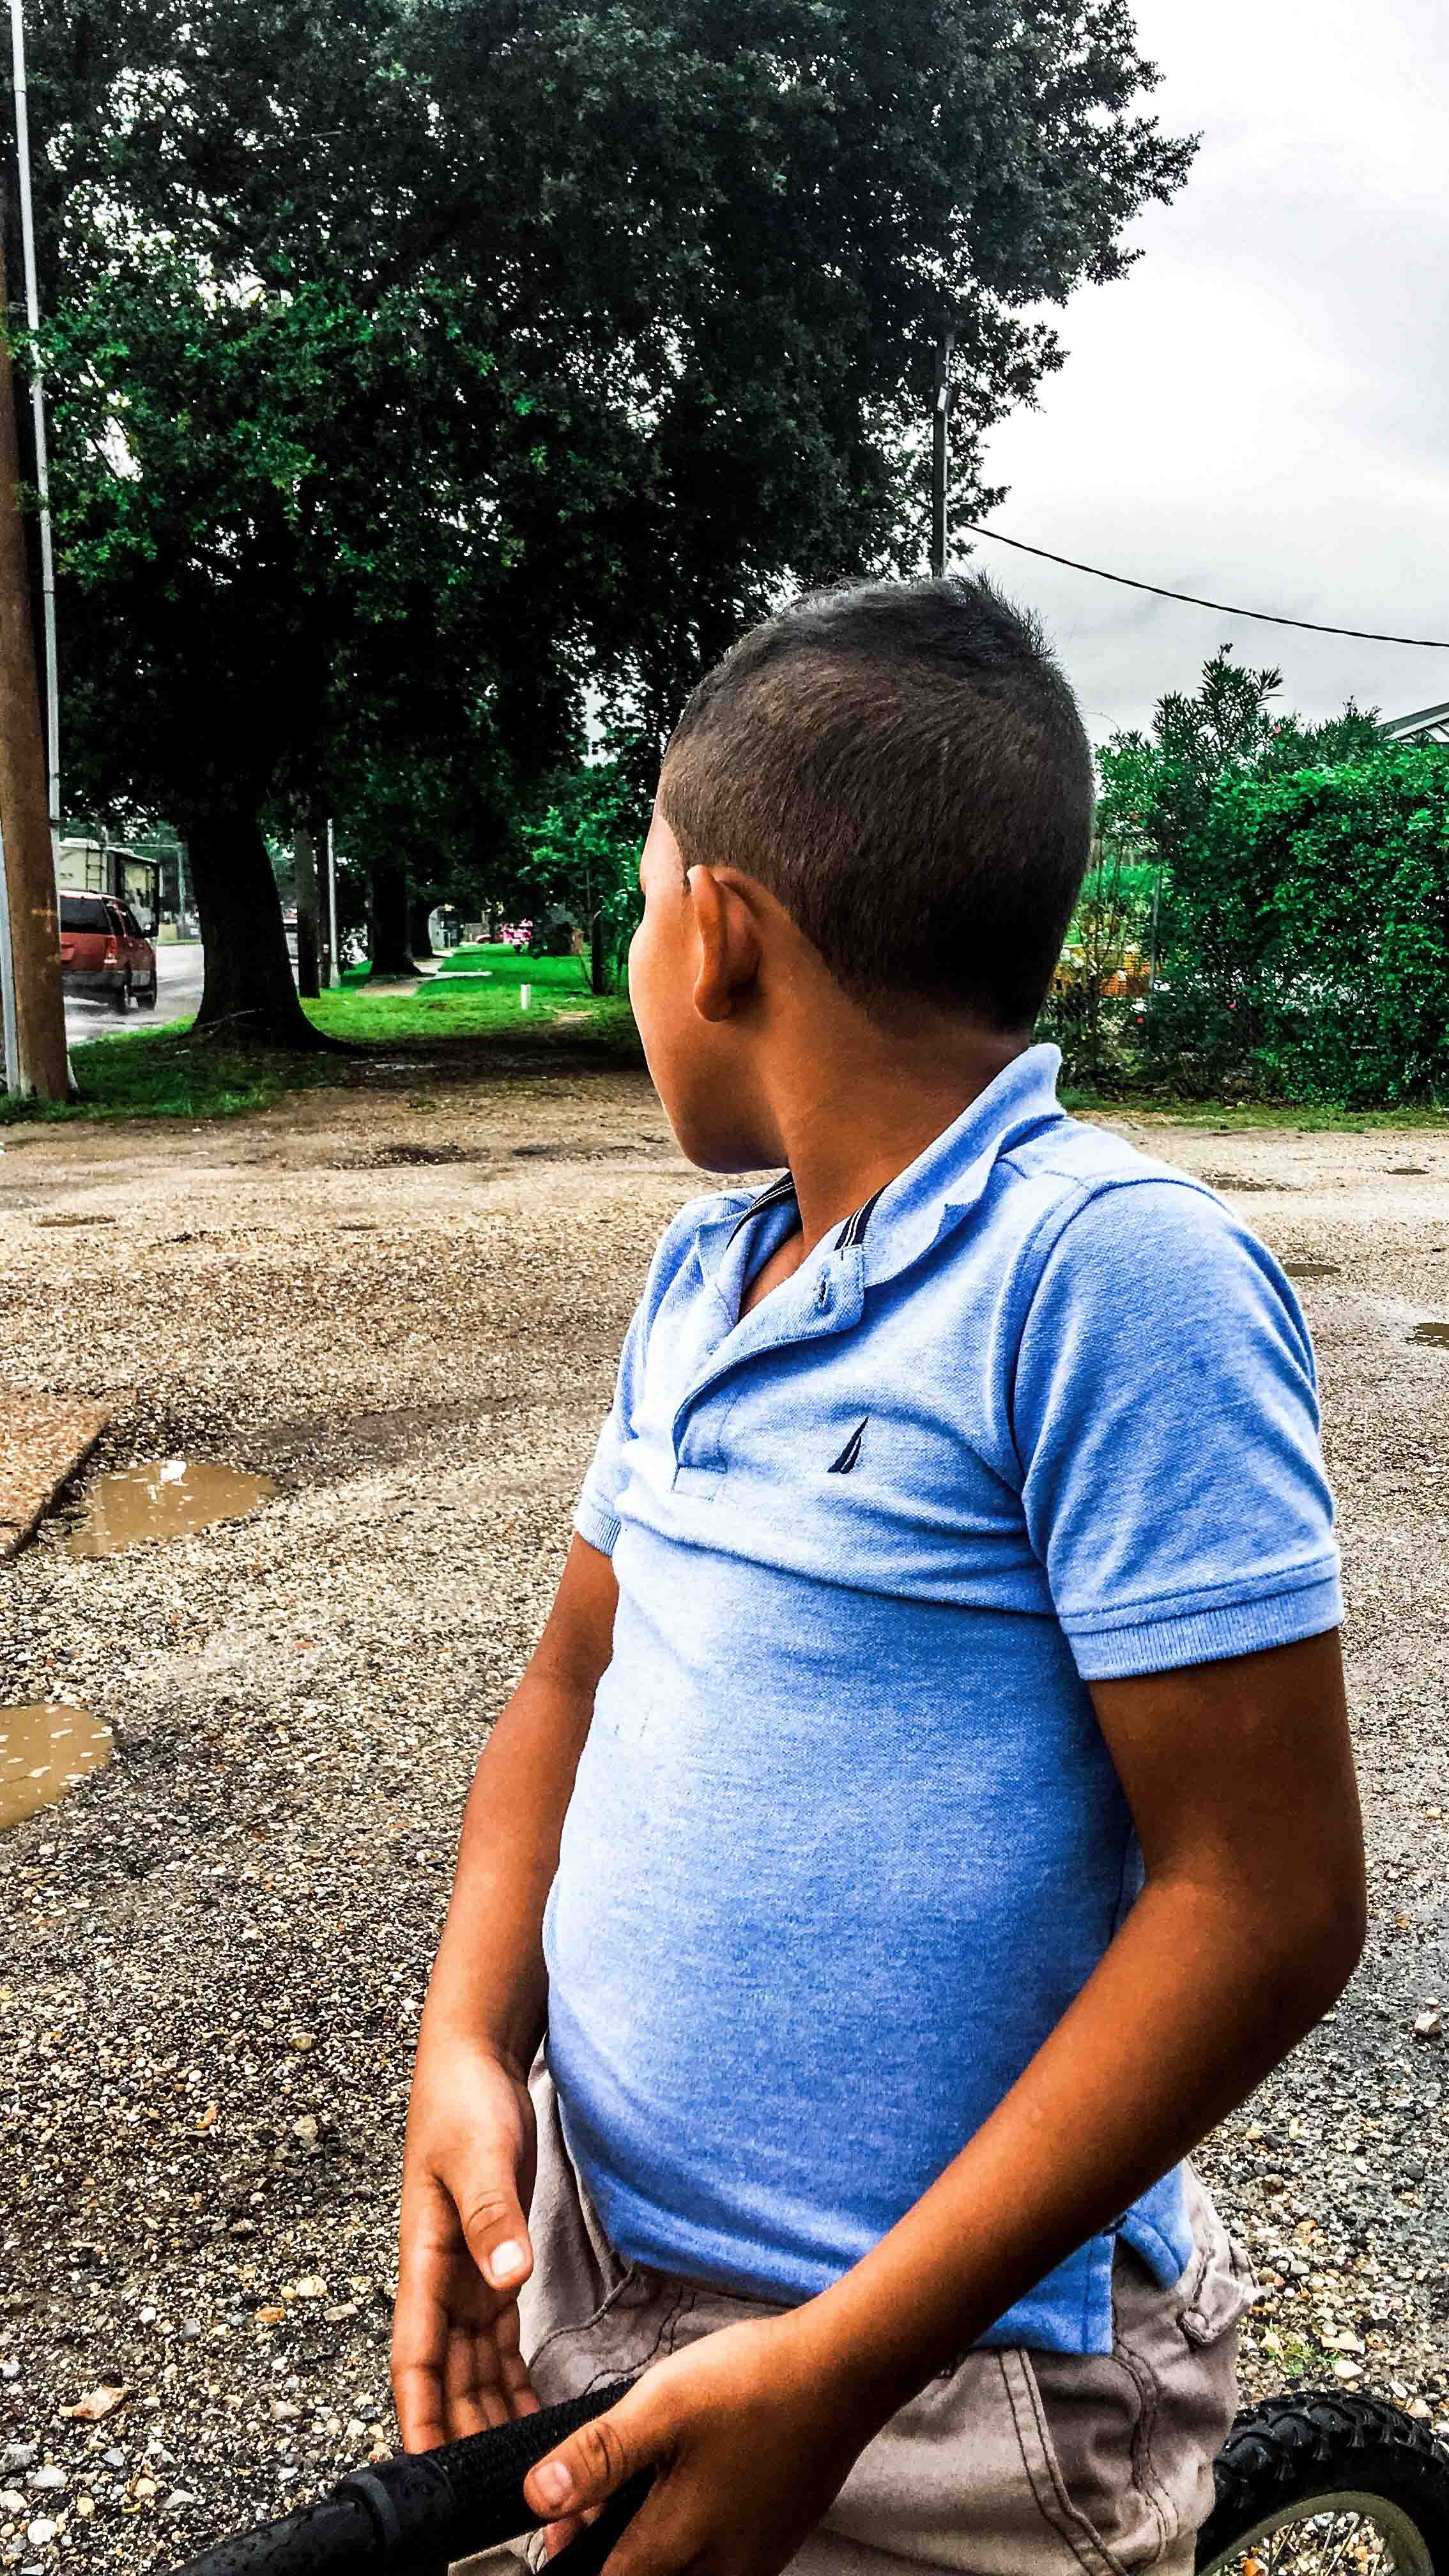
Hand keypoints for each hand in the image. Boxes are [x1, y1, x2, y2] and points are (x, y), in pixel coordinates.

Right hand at [392, 2033, 540, 2448]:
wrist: (475, 2061)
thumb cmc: (464, 2101)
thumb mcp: (481, 2153)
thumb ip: (494, 2216)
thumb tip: (507, 2275)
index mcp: (425, 2259)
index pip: (414, 2356)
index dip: (417, 2414)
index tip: (425, 2466)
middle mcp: (442, 2279)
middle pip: (444, 2376)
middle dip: (459, 2432)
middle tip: (489, 2492)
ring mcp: (467, 2274)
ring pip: (471, 2366)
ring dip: (487, 2413)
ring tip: (514, 2468)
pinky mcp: (494, 2263)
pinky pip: (498, 2340)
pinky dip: (511, 2378)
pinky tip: (532, 2411)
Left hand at [522, 2312, 880, 2575]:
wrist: (843, 2371)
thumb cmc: (753, 2383)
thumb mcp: (662, 2403)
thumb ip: (598, 2455)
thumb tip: (535, 2497)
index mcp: (678, 2544)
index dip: (570, 2561)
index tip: (556, 2532)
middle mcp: (717, 2570)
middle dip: (608, 2561)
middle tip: (585, 2511)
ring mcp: (752, 2562)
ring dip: (648, 2555)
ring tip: (629, 2502)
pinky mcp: (775, 2542)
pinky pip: (717, 2567)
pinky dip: (687, 2547)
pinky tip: (682, 2499)